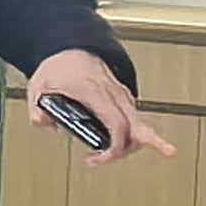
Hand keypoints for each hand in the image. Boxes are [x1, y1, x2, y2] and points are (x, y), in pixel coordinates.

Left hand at [31, 47, 172, 162]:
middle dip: (152, 140)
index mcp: (94, 91)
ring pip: (138, 122)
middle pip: (139, 122)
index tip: (98, 157)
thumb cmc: (59, 67)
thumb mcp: (39, 87)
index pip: (117, 122)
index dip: (115, 146)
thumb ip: (38, 109)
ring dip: (130, 144)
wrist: (70, 48)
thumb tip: (44, 123)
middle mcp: (112, 93)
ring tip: (105, 156)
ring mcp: (120, 94)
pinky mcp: (121, 97)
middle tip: (168, 150)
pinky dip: (127, 134)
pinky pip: (132, 118)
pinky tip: (112, 144)